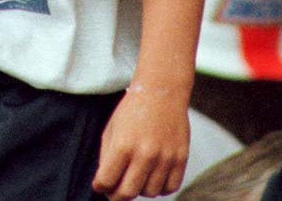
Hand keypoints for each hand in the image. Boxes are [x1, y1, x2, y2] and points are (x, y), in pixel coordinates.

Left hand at [92, 84, 188, 199]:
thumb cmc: (133, 110)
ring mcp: (165, 157)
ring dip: (140, 189)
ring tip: (137, 175)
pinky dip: (161, 187)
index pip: (106, 182)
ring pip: (149, 193)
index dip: (101, 187)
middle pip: (127, 194)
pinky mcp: (181, 158)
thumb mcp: (111, 130)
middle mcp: (145, 153)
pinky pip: (170, 188)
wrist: (162, 91)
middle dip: (117, 195)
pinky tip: (154, 175)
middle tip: (116, 189)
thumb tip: (104, 185)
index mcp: (123, 145)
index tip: (101, 184)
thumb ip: (106, 159)